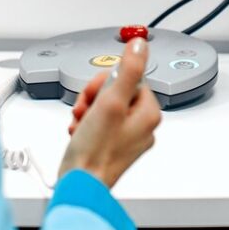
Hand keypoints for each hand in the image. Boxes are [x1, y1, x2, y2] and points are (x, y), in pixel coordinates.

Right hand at [58, 38, 161, 188]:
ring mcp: (128, 137)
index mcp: (149, 113)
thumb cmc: (95, 151)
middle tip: (86, 110)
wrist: (80, 185)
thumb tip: (140, 44)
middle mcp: (142, 125)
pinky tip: (79, 133)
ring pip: (105, 107)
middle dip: (94, 98)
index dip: (106, 82)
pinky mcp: (112, 146)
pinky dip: (86, 125)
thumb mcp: (111, 101)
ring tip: (81, 124)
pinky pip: (99, 123)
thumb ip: (128, 70)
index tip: (96, 94)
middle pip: (116, 91)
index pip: (129, 78)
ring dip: (87, 111)